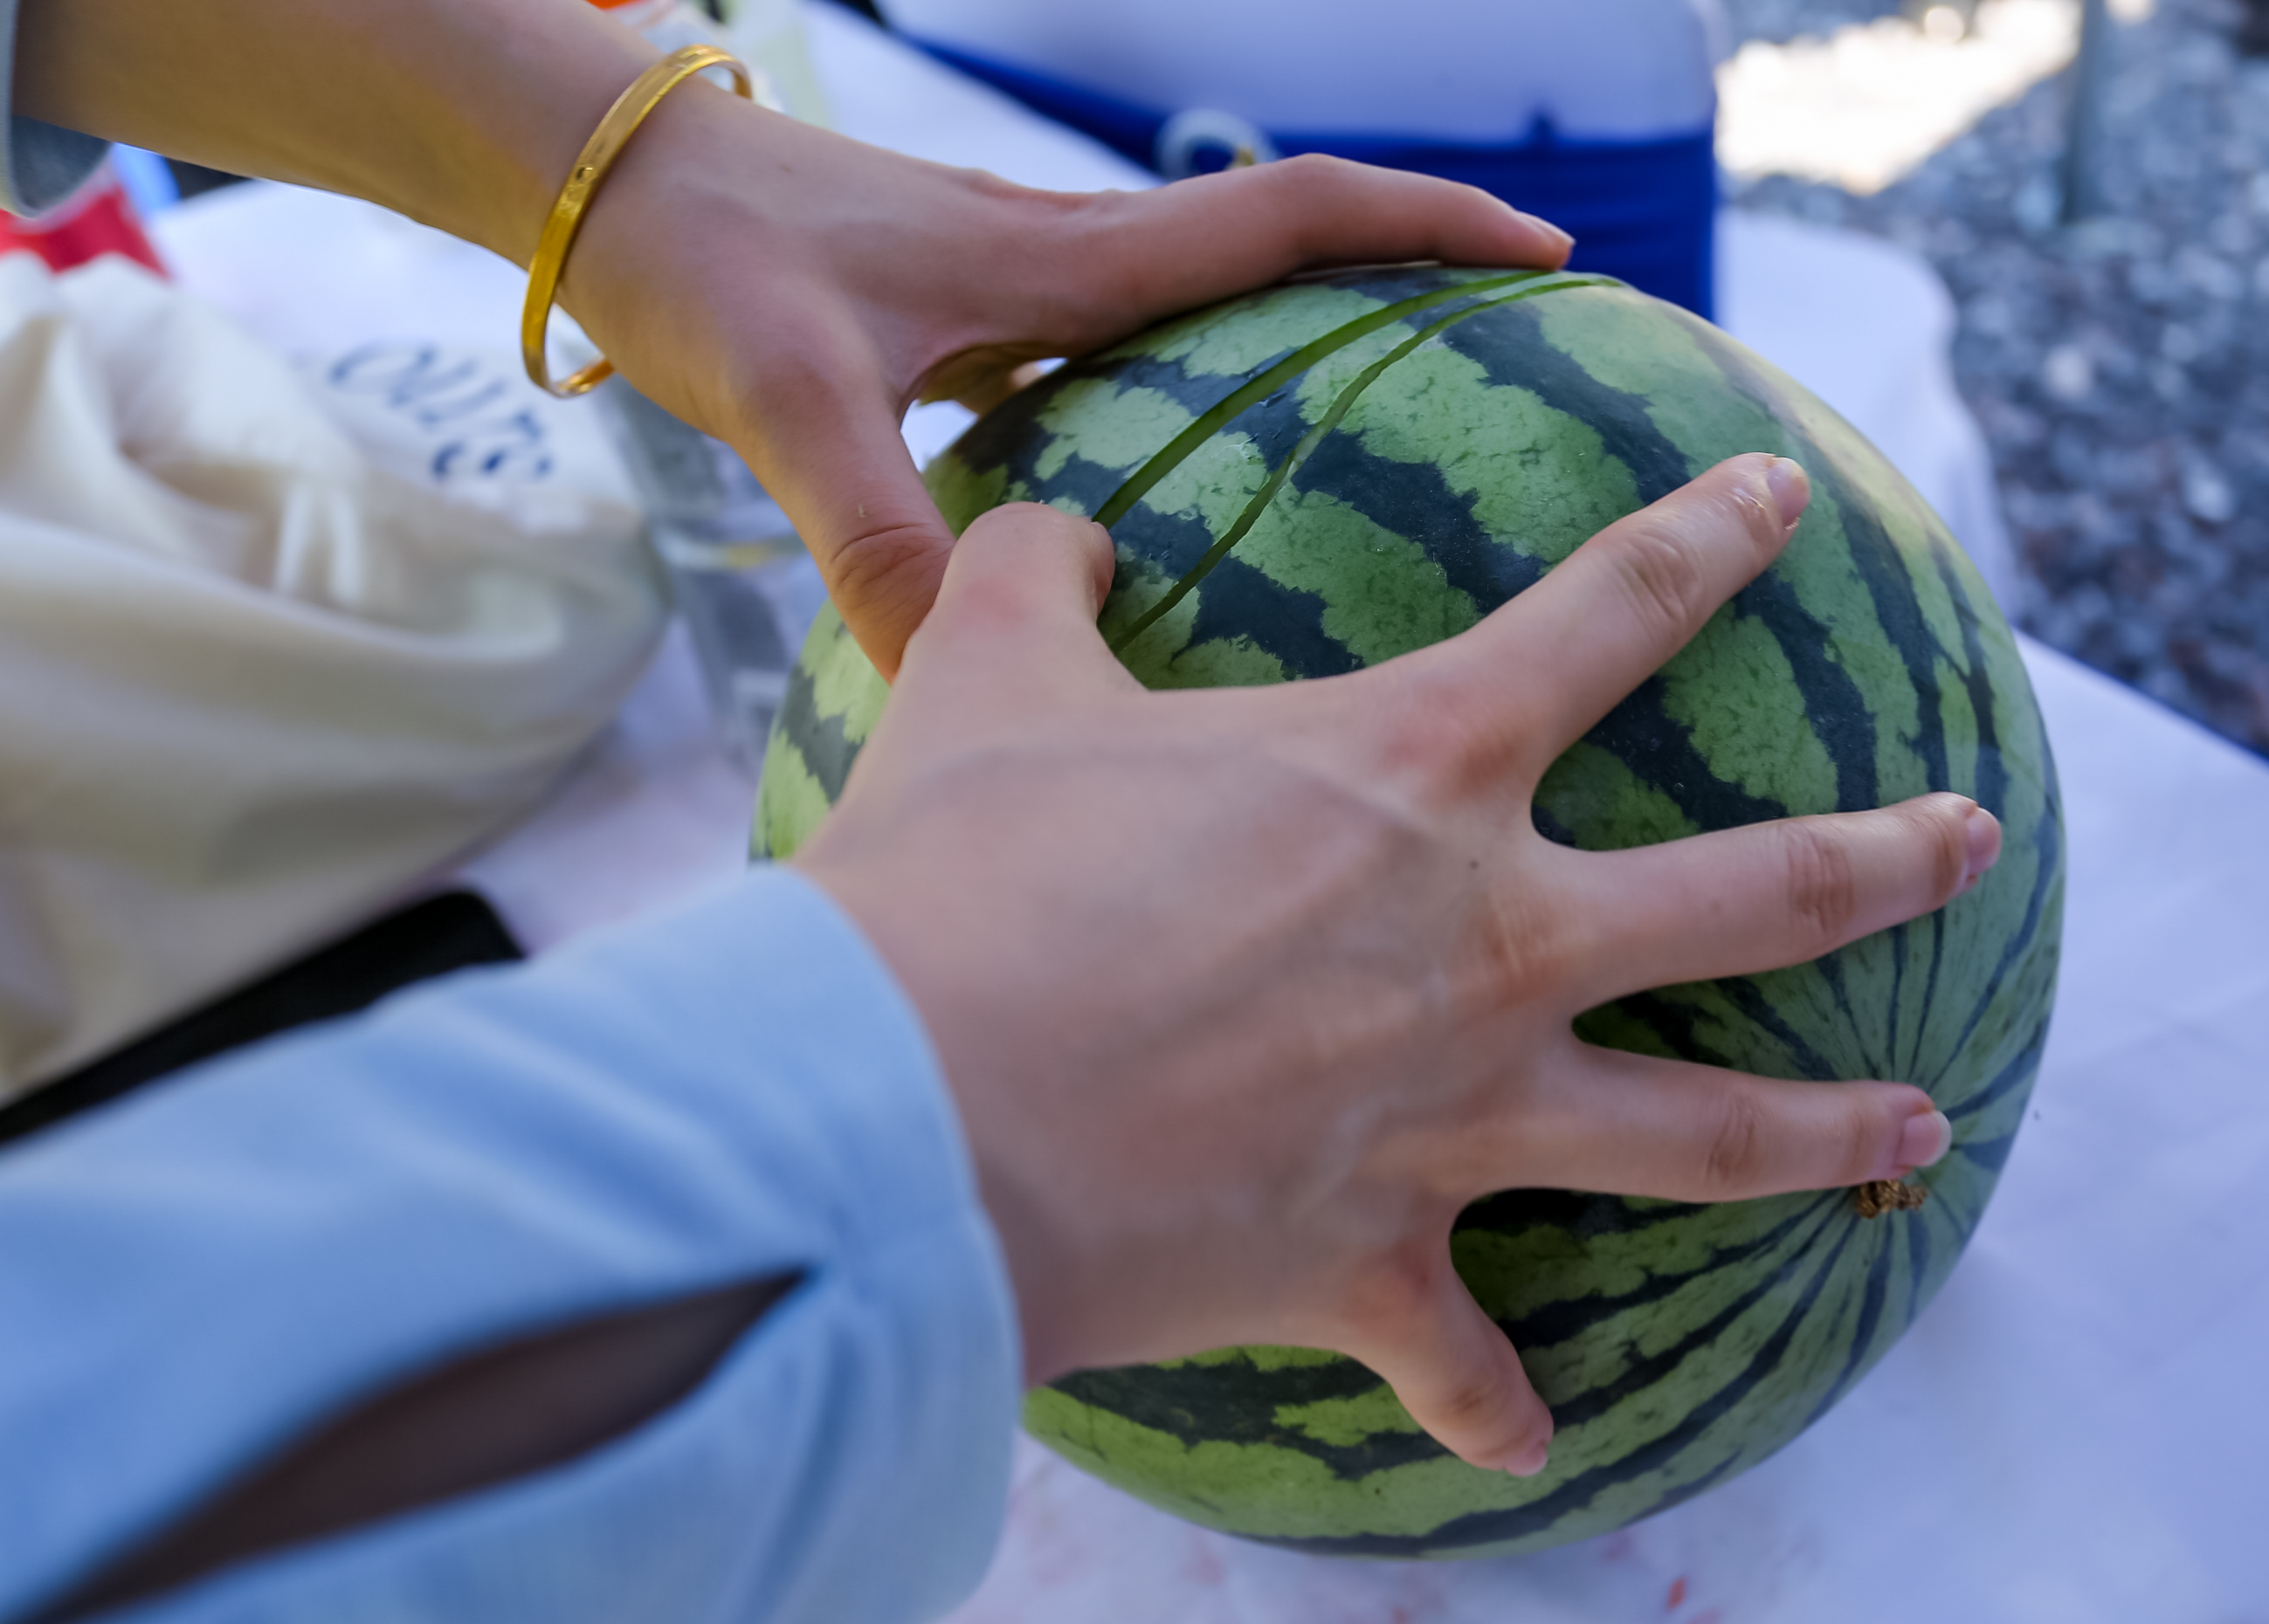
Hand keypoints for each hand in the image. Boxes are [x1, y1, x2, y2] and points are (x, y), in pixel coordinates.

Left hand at [560, 89, 1570, 675]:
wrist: (597, 181)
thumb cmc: (700, 259)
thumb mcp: (791, 398)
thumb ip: (876, 530)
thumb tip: (953, 673)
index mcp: (1067, 262)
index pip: (1289, 215)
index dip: (1424, 224)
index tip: (1546, 251)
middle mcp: (1069, 264)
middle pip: (1286, 248)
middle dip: (1412, 278)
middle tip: (1518, 362)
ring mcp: (1026, 290)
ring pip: (1214, 301)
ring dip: (1318, 335)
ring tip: (1402, 440)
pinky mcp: (976, 323)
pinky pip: (1132, 352)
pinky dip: (1205, 391)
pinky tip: (1202, 496)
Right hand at [794, 456, 2002, 1476]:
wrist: (907, 1117)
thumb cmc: (961, 879)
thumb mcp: (988, 674)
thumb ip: (1039, 578)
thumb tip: (1054, 536)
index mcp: (1418, 768)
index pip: (1613, 612)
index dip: (1711, 536)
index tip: (1785, 498)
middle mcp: (1492, 940)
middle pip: (1760, 893)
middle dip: (1888, 857)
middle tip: (1976, 839)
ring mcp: (1458, 1117)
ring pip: (1707, 1137)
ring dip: (1829, 1135)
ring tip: (1926, 1131)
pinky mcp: (1377, 1267)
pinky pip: (1465, 1365)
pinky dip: (1494, 1406)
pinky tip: (1528, 1440)